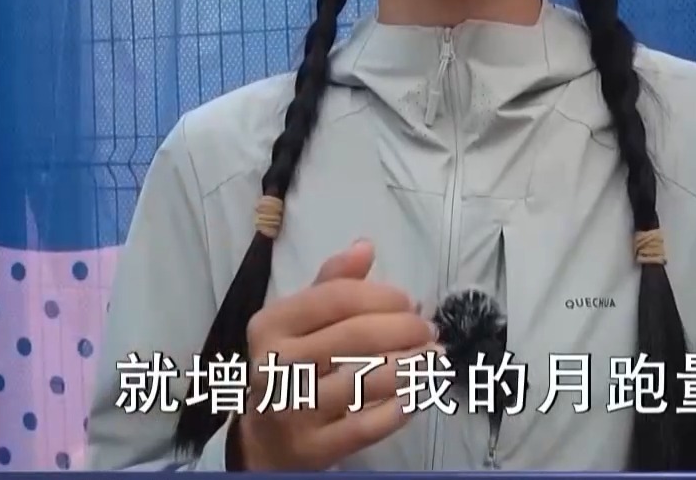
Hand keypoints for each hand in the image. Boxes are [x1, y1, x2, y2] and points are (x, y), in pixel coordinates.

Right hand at [232, 240, 436, 470]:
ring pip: (367, 381)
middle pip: (356, 336)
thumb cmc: (289, 367)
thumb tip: (365, 246)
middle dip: (405, 329)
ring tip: (432, 358)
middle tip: (428, 330)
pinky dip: (400, 408)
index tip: (410, 301)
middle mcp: (276, 366)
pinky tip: (416, 396)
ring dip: (412, 366)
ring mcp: (293, 410)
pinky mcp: (313, 448)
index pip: (336, 297)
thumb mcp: (297, 322)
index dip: (382, 296)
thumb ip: (331, 284)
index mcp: (271, 325)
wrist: (263, 441)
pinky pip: (369, 425)